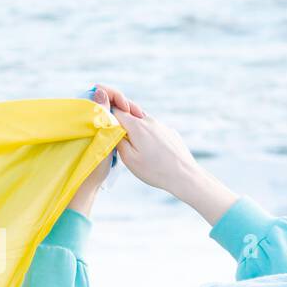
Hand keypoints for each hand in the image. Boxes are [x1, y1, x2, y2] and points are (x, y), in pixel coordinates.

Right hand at [93, 83, 238, 225]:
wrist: (184, 175)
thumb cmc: (155, 170)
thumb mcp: (129, 159)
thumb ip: (118, 141)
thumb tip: (112, 130)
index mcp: (137, 126)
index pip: (116, 110)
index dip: (107, 112)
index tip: (102, 119)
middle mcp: (149, 121)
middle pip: (130, 114)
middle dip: (121, 120)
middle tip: (115, 132)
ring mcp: (161, 126)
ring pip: (142, 121)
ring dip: (134, 129)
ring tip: (133, 145)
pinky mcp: (169, 132)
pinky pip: (153, 129)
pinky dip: (146, 135)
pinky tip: (148, 150)